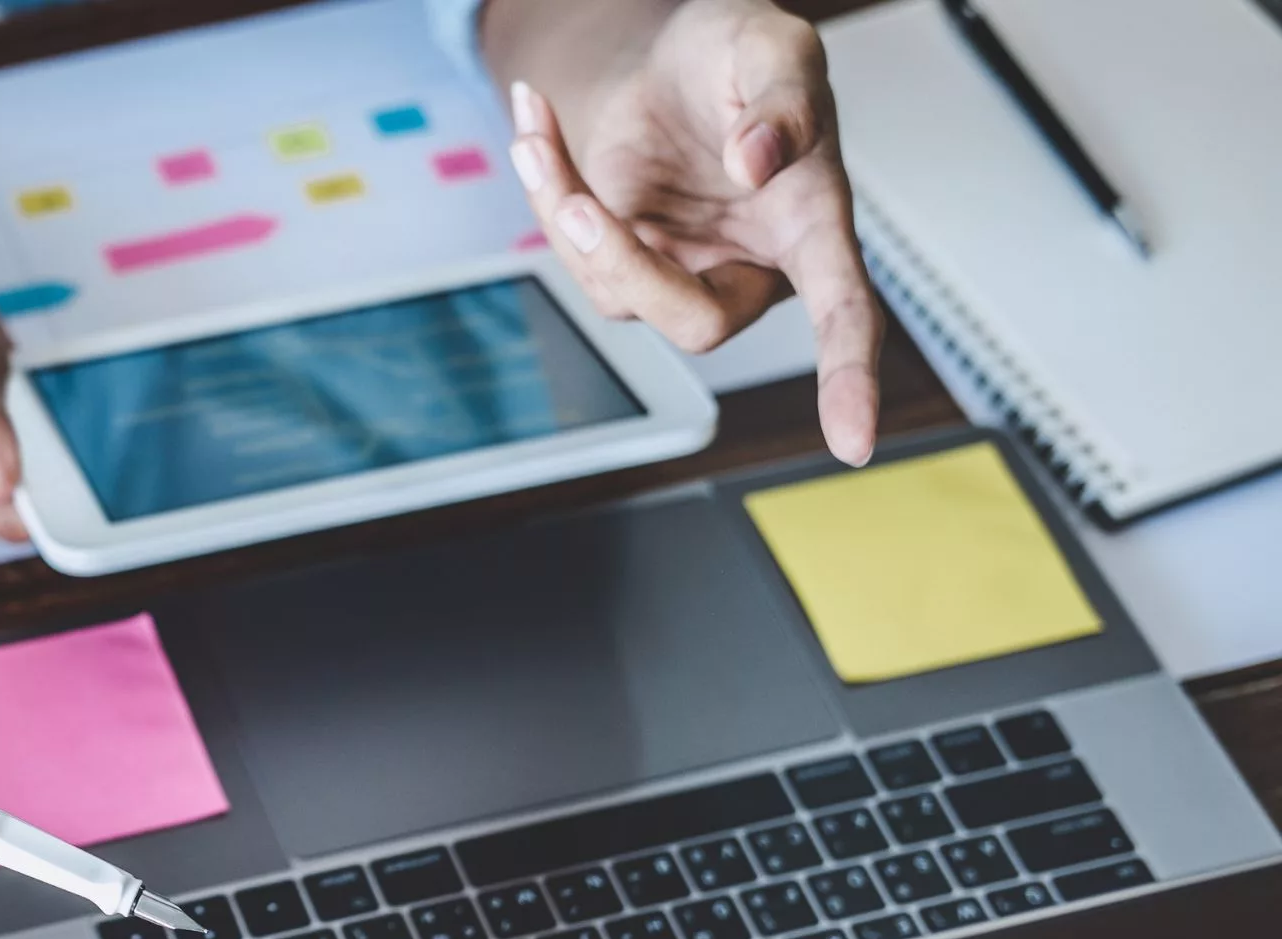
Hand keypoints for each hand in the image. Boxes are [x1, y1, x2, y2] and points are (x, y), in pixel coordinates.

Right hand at [0, 232, 26, 539]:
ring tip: (10, 387)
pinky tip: (11, 396)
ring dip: (35, 441)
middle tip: (21, 392)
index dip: (48, 485)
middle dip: (39, 456)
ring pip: (21, 487)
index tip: (59, 436)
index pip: (4, 515)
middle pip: (16, 506)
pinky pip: (15, 465)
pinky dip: (27, 431)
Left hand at [493, 0, 882, 464]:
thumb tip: (759, 165)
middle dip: (627, 269)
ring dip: (561, 214)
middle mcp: (749, 264)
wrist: (672, 53)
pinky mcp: (624, 258)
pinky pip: (575, 253)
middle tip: (580, 204)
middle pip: (700, 323)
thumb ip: (784, 100)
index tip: (853, 443)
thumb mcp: (774, 46)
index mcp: (812, 223)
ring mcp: (682, 269)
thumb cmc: (739, 59)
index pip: (845, 312)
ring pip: (618, 292)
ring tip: (536, 131)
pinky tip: (534, 129)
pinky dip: (543, 191)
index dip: (850, 378)